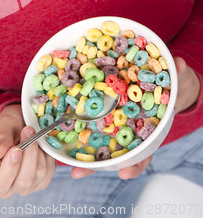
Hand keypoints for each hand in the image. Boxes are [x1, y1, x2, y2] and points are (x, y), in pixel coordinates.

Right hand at [0, 104, 55, 196]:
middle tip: (28, 130)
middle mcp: (9, 188)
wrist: (22, 123)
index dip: (9, 169)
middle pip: (24, 181)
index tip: (16, 149)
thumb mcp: (2, 126)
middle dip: (29, 154)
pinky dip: (47, 154)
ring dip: (38, 150)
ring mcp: (28, 186)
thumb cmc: (8, 126)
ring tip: (32, 132)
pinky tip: (39, 143)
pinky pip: (50, 170)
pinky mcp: (43, 181)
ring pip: (39, 174)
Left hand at [71, 56, 200, 180]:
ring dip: (82, 154)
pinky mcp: (100, 110)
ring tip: (66, 165)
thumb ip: (177, 75)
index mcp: (148, 130)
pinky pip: (88, 120)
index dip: (134, 165)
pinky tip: (59, 127)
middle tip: (77, 173)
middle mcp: (128, 131)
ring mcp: (113, 123)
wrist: (157, 79)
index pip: (143, 153)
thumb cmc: (166, 87)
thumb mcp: (174, 81)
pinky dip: (75, 123)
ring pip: (97, 142)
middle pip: (112, 153)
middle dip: (96, 165)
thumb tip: (179, 65)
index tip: (123, 172)